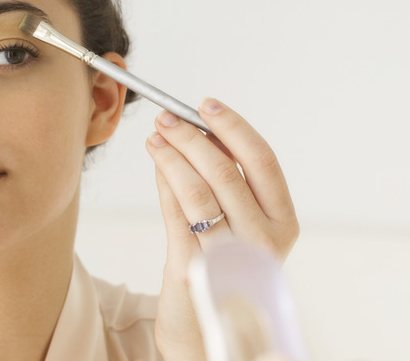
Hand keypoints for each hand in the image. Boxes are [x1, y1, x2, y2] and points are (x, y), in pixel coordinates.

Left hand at [144, 98, 298, 359]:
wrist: (209, 333)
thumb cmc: (226, 271)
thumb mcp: (239, 226)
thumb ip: (225, 185)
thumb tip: (198, 134)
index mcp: (283, 223)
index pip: (263, 162)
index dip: (233, 128)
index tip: (206, 104)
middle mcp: (264, 240)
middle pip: (226, 172)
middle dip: (191, 137)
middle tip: (167, 118)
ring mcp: (231, 257)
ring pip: (198, 191)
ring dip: (172, 156)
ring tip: (154, 137)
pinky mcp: (196, 269)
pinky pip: (176, 214)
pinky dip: (163, 183)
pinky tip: (156, 165)